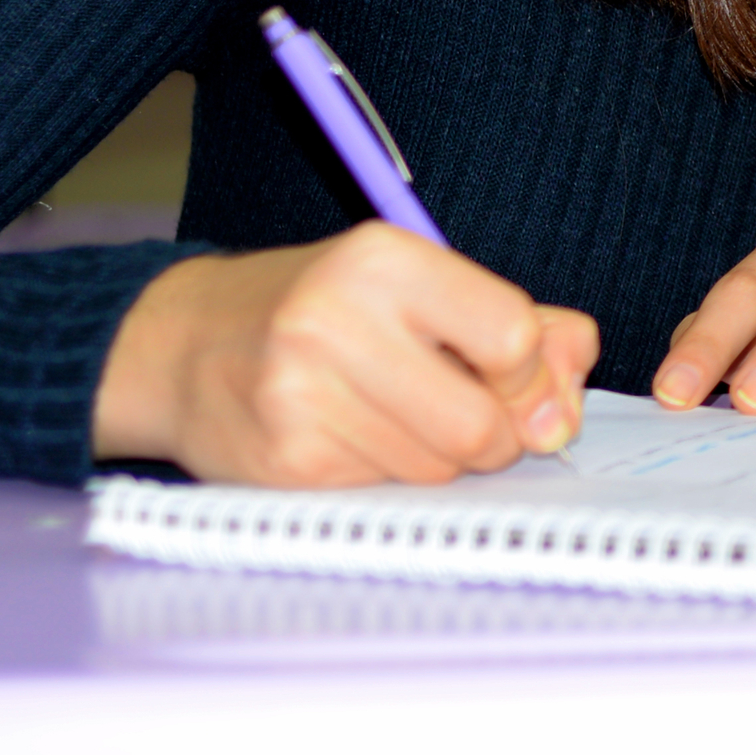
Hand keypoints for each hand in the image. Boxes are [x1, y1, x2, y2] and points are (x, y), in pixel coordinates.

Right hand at [93, 227, 597, 485]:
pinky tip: (354, 440)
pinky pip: (386, 494)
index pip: (511, 336)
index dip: (534, 376)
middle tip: (473, 418)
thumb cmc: (321, 309)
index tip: (522, 384)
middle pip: (482, 425)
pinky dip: (390, 477)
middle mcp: (335, 322)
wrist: (181, 347)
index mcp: (383, 260)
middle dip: (499, 435)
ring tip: (401, 420)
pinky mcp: (282, 465)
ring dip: (444, 461)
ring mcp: (300, 399)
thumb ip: (520, 321)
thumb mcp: (418, 282)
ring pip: (438, 470)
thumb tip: (574, 377)